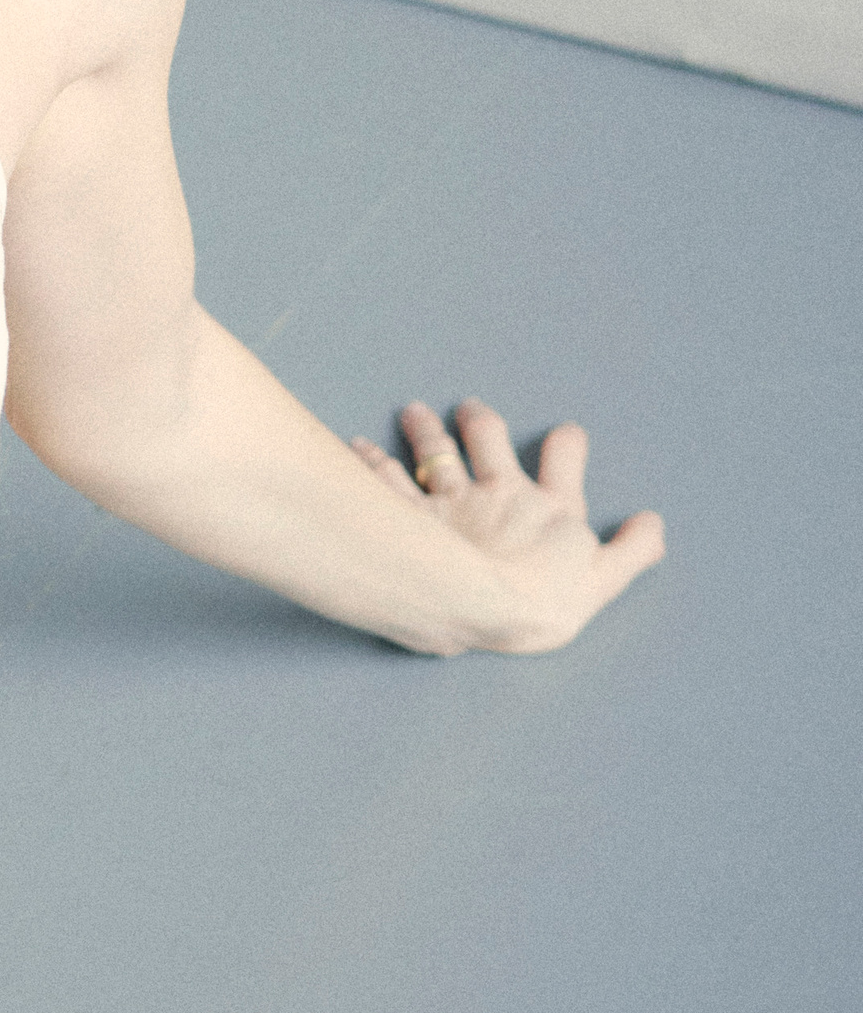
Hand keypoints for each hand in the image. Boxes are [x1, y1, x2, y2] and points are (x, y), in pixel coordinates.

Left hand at [350, 398, 665, 651]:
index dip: (566, 445)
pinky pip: (389, 481)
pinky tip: (359, 446)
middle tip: (467, 407)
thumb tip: (654, 524)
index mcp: (549, 507)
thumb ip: (632, 550)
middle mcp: (499, 493)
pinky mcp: (414, 514)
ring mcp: (454, 501)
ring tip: (413, 411)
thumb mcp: (604, 579)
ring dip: (424, 431)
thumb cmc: (544, 598)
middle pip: (488, 442)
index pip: (563, 463)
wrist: (484, 605)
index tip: (565, 433)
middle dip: (479, 421)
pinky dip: (372, 461)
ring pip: (436, 454)